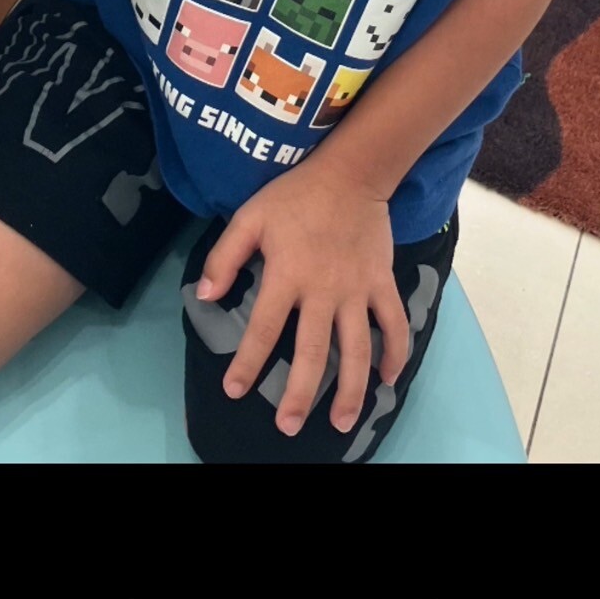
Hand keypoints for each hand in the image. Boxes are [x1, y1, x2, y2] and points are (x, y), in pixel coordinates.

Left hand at [196, 159, 409, 437]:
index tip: (235, 390)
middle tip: (288, 426)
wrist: (351, 172)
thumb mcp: (250, 217)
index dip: (248, 362)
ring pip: (357, 349)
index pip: (264, 329)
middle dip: (300, 394)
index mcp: (287, 275)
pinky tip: (388, 379)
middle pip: (313, 352)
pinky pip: (394, 324)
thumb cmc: (295, 195)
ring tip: (340, 423)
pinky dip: (395, 353)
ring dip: (351, 390)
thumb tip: (204, 296)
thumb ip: (225, 256)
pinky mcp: (382, 282)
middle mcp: (323, 290)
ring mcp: (357, 290)